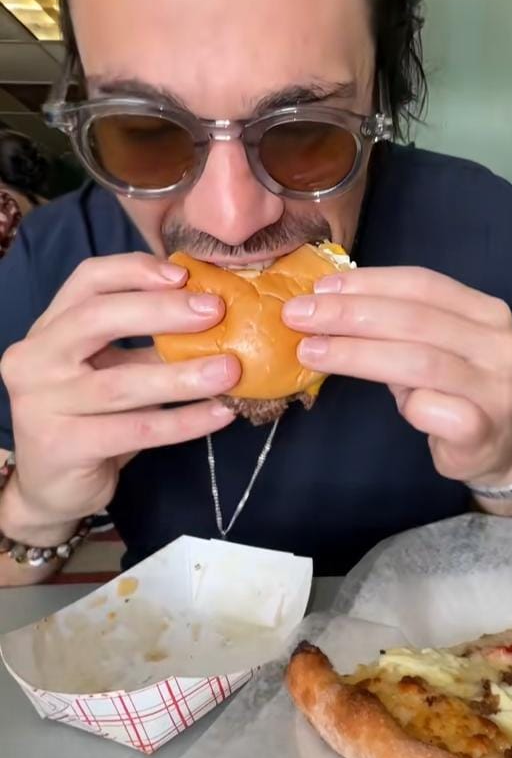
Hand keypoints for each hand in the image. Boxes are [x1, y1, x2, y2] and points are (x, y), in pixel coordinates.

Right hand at [0, 253, 238, 530]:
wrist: (49, 487)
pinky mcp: (62, 447)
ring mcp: (42, 404)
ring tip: (230, 369)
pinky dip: (183, 421)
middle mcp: (34, 359)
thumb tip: (214, 310)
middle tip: (215, 311)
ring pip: (121, 383)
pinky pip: (136, 429)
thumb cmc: (89, 417)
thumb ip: (144, 339)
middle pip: (96, 319)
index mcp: (48, 329)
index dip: (135, 270)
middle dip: (161, 311)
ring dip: (183, 374)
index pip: (86, 280)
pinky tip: (220, 413)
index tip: (184, 273)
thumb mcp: (108, 369)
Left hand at [282, 267, 511, 488]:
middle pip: (415, 319)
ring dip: (357, 354)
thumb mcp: (429, 348)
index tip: (320, 287)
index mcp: (485, 311)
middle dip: (349, 314)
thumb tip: (325, 304)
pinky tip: (390, 405)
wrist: (497, 450)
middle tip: (299, 316)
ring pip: (418, 361)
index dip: (369, 283)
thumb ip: (394, 325)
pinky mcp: (482, 428)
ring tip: (311, 352)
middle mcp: (498, 342)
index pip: (422, 283)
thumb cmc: (452, 391)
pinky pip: (433, 408)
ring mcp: (495, 386)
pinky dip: (406, 404)